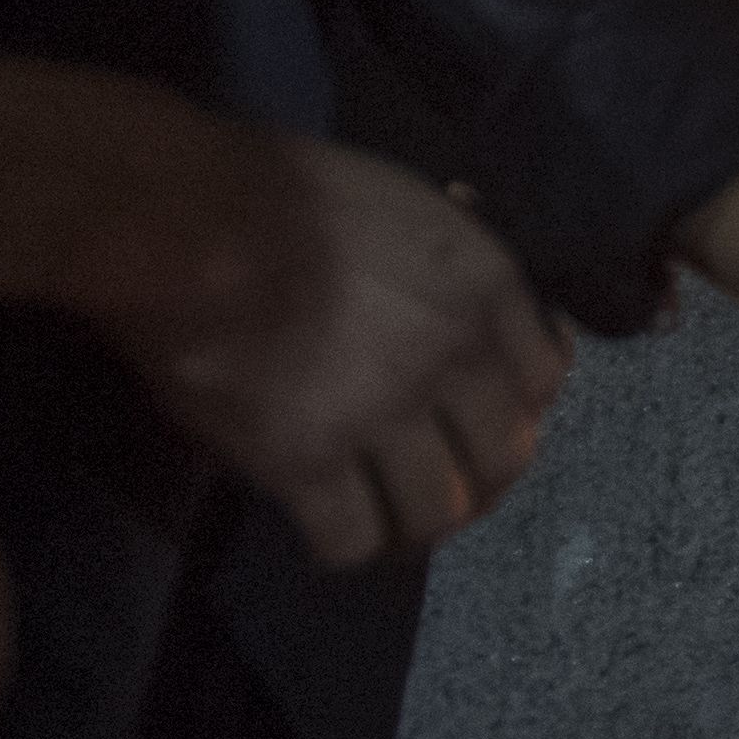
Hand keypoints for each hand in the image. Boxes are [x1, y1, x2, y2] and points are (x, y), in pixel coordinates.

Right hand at [104, 130, 571, 567]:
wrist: (193, 221)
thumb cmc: (287, 190)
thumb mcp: (410, 205)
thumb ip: (451, 268)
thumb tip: (461, 302)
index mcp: (485, 286)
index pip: (545, 378)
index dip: (516, 408)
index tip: (481, 418)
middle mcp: (454, 357)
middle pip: (503, 457)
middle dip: (480, 482)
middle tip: (441, 488)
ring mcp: (384, 414)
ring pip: (438, 512)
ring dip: (417, 527)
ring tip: (387, 522)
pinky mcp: (308, 461)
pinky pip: (352, 539)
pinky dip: (344, 548)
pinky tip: (325, 534)